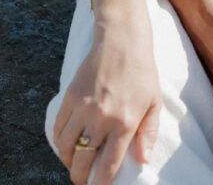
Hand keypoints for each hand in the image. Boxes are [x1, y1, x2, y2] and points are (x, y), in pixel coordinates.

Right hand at [52, 21, 161, 184]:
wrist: (122, 40)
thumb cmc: (142, 71)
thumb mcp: (154, 102)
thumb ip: (148, 133)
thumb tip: (143, 161)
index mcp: (124, 123)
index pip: (107, 167)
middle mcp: (101, 119)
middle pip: (82, 163)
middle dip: (81, 178)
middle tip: (85, 179)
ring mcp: (83, 108)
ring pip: (66, 149)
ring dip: (69, 161)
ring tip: (76, 163)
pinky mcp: (70, 97)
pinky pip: (58, 129)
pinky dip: (59, 142)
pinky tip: (67, 144)